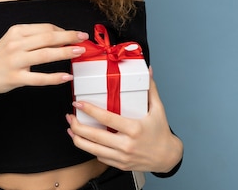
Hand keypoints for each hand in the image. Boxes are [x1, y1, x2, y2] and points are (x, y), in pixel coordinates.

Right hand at [0, 23, 87, 117]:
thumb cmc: (1, 57)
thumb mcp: (14, 40)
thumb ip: (34, 38)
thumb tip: (62, 38)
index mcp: (16, 31)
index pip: (45, 28)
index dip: (63, 31)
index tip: (76, 34)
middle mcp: (15, 44)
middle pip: (48, 38)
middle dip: (69, 37)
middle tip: (84, 38)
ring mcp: (14, 61)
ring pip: (46, 55)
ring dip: (66, 53)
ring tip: (80, 52)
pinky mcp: (15, 78)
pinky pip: (39, 78)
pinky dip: (55, 77)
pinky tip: (67, 77)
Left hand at [66, 70, 182, 172]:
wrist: (167, 157)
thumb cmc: (161, 133)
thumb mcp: (158, 110)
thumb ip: (151, 89)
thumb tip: (147, 71)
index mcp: (134, 129)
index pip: (107, 119)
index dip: (90, 111)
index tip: (79, 104)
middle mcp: (126, 145)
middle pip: (94, 136)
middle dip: (77, 126)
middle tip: (70, 116)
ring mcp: (121, 157)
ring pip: (92, 149)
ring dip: (77, 139)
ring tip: (71, 128)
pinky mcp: (119, 164)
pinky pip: (99, 156)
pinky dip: (89, 148)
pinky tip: (85, 140)